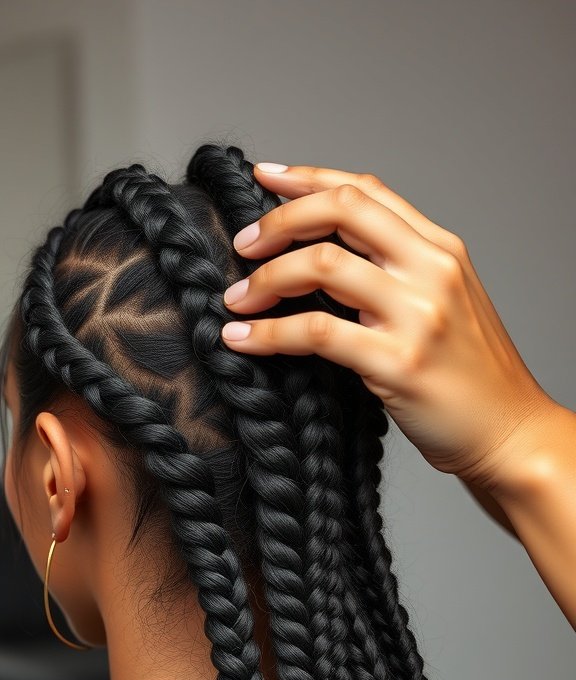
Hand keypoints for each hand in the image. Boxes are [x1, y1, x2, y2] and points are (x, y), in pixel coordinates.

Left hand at [221, 162, 554, 491]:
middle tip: (243, 245)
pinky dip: (268, 333)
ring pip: (321, 266)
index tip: (265, 177)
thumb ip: (398, 274)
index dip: (309, 178)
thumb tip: (325, 258)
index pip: (366, 191)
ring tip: (237, 300)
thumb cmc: (471, 378)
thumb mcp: (446, 305)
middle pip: (341, 209)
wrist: (510, 433)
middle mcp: (432, 271)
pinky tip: (243, 339)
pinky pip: (315, 332)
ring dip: (265, 279)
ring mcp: (418, 315)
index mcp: (442, 250)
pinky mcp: (398, 363)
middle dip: (279, 220)